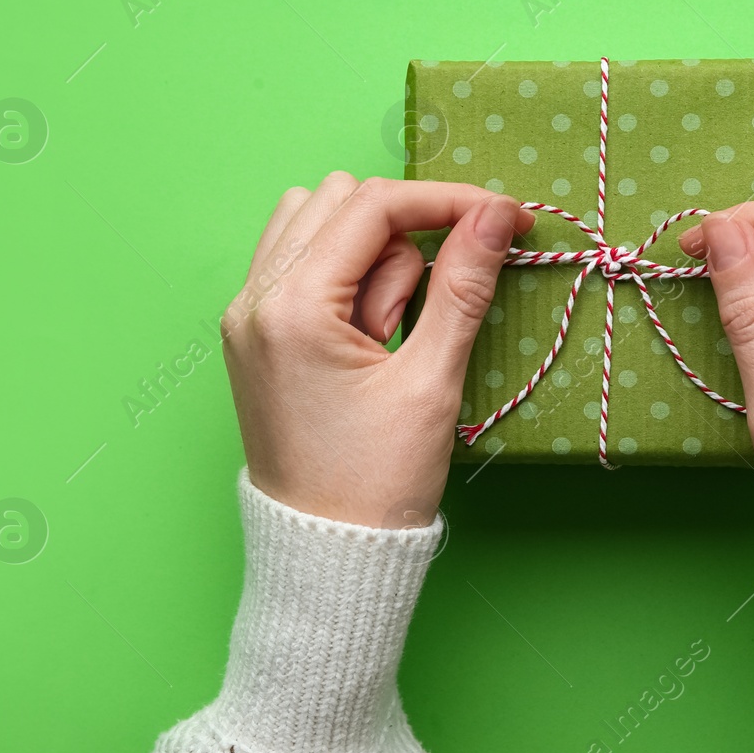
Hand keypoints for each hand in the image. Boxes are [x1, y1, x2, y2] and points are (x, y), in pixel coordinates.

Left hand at [220, 173, 533, 525]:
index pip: (374, 206)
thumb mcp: (431, 381)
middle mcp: (254, 298)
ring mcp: (247, 314)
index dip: (448, 201)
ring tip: (395, 330)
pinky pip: (303, 264)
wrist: (326, 551)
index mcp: (291, 307)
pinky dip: (348, 276)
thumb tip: (496, 216)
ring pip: (318, 223)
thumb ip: (463, 286)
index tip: (505, 218)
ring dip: (373, 255)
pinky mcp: (256, 333)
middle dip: (404, 237)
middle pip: (341, 202)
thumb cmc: (377, 480)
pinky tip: (374, 330)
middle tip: (426, 316)